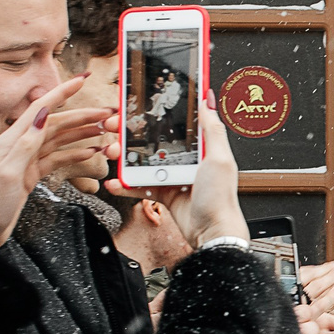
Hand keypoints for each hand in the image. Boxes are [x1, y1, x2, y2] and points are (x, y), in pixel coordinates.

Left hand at [0, 79, 111, 268]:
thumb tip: (40, 117)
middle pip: (55, 123)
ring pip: (59, 139)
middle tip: (106, 112)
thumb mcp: (7, 174)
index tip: (81, 80)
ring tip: (104, 129)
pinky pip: (58, 158)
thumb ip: (24, 145)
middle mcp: (19, 145)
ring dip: (82, 133)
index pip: (40, 109)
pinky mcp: (32, 172)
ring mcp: (27, 159)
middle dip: (81, 115)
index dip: (61, 93)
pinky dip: (75, 153)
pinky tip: (91, 151)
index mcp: (11, 141)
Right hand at [108, 106, 244, 245]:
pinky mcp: (163, 193)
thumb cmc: (220, 198)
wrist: (211, 233)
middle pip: (153, 139)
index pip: (177, 122)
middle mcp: (186, 159)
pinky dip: (126, 184)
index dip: (158, 111)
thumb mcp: (219, 158)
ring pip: (143, 161)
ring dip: (124, 156)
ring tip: (113, 152)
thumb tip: (209, 100)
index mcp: (200, 147)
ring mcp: (173, 176)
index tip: (140, 101)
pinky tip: (115, 181)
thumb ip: (212, 129)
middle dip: (131, 132)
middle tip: (116, 126)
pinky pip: (140, 186)